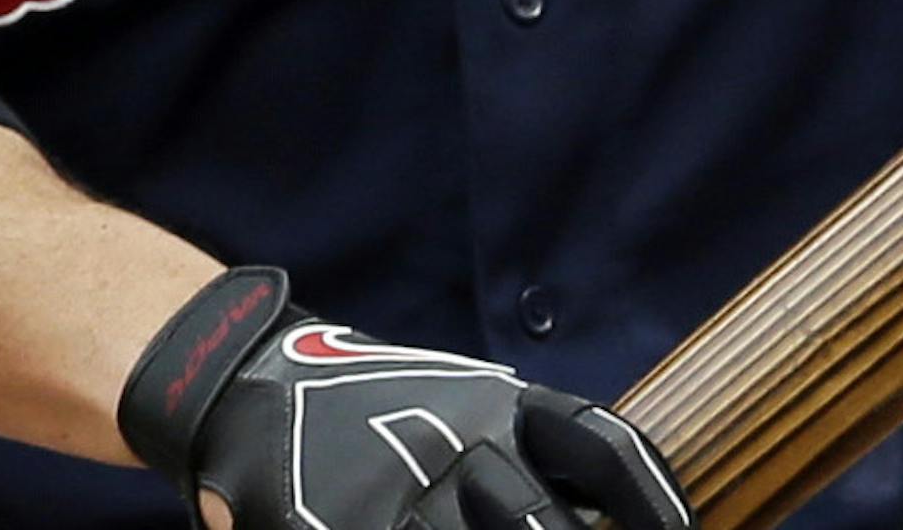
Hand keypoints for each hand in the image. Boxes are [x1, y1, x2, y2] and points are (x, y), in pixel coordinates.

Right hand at [119, 266, 694, 529]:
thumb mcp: (463, 406)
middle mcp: (462, 442)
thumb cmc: (376, 409)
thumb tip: (615, 518)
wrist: (249, 386)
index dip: (653, 501)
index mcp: (503, 406)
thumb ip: (532, 458)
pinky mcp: (341, 527)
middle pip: (543, 529)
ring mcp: (401, 491)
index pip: (602, 448)